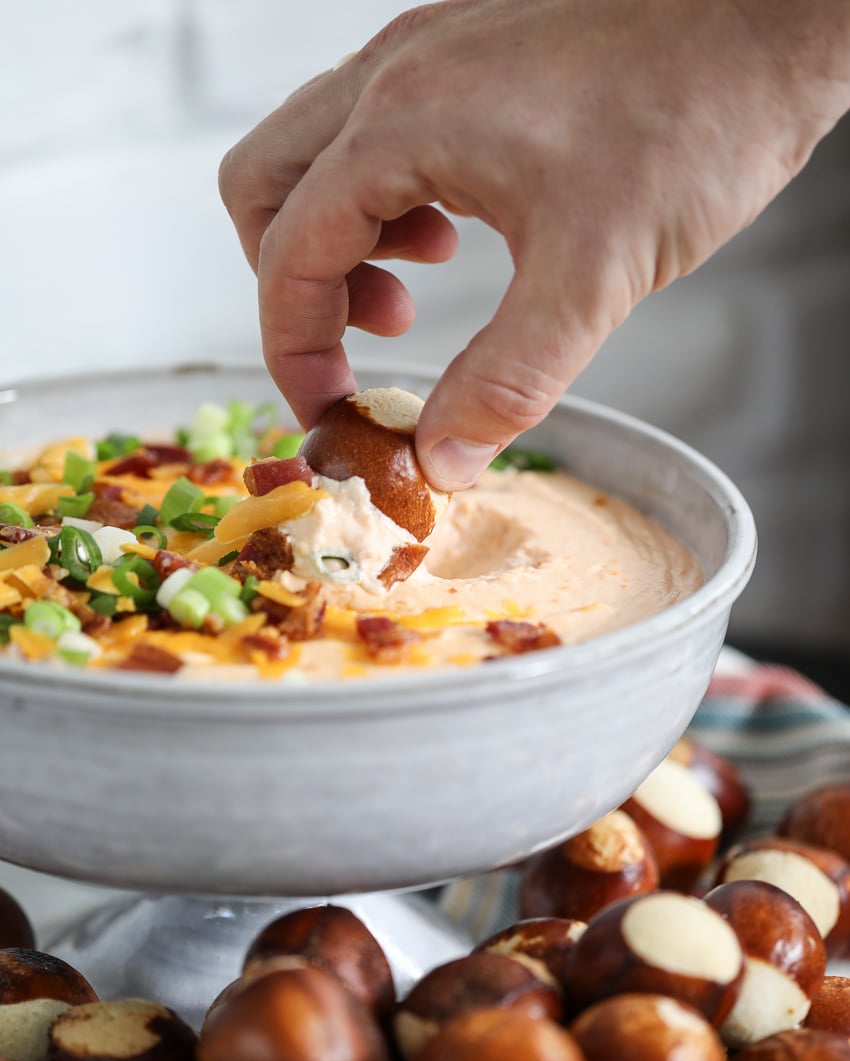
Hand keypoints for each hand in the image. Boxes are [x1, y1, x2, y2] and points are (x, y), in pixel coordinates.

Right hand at [219, 0, 849, 488]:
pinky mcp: (464, 55)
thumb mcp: (595, 278)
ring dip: (342, 242)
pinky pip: (375, 132)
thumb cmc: (696, 117)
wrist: (771, 19)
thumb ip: (505, 380)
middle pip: (266, 190)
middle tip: (369, 348)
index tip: (331, 412)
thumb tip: (439, 460)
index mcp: (402, 123)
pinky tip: (453, 234)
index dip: (295, 352)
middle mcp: (395, 75)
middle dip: (299, 288)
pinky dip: (386, 201)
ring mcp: (426, 53)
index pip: (289, 253)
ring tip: (414, 294)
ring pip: (314, 156)